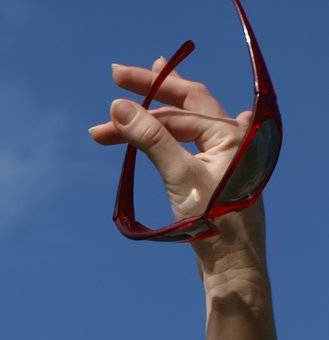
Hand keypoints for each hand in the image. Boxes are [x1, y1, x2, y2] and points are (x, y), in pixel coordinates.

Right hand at [89, 57, 267, 278]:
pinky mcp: (219, 176)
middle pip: (187, 104)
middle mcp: (231, 137)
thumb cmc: (211, 221)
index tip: (109, 102)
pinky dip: (182, 130)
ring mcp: (227, 156)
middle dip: (152, 91)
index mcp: (228, 131)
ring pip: (189, 124)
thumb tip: (120, 106)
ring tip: (147, 90)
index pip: (178, 108)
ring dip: (160, 113)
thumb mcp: (179, 175)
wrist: (232, 264)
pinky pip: (196, 142)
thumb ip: (150, 138)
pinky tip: (198, 119)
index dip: (142, 103)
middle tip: (119, 75)